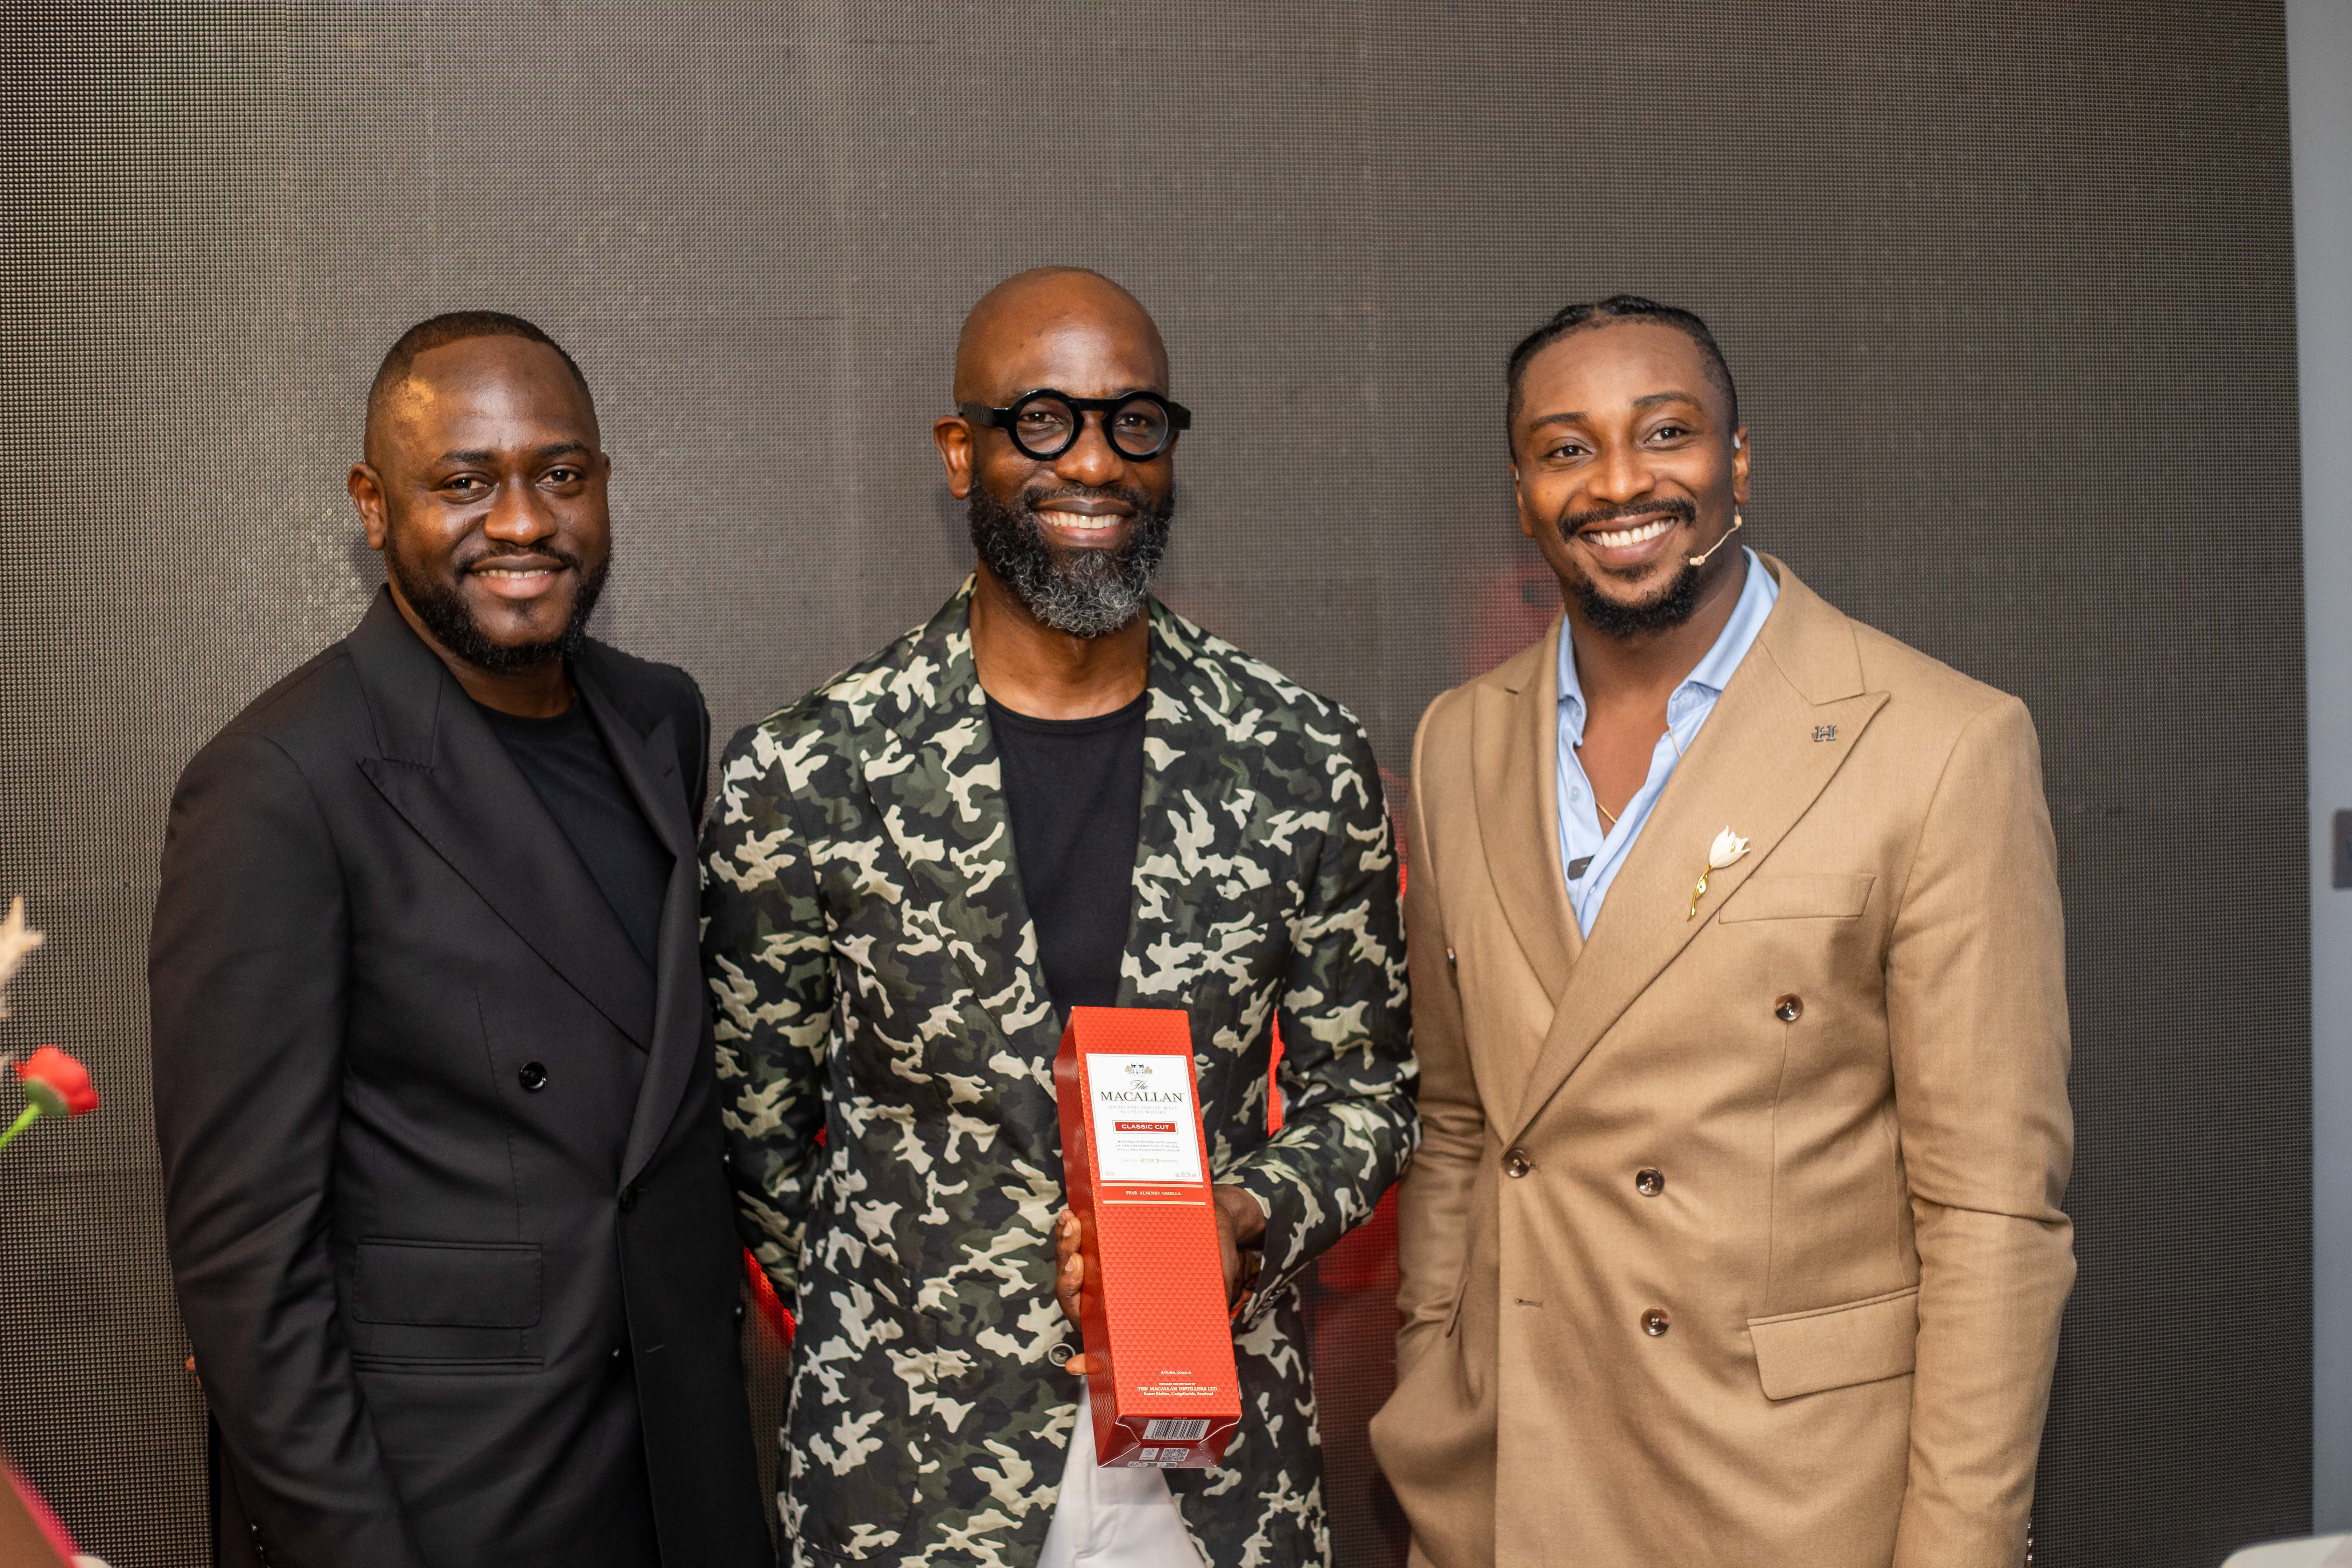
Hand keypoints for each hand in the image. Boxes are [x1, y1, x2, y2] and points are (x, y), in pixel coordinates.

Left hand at [1052, 1186, 1267, 1377]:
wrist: (1214, 1226)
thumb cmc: (1212, 1268)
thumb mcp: (1211, 1296)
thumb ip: (1206, 1315)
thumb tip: (1214, 1334)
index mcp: (1131, 1323)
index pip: (1103, 1346)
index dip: (1087, 1359)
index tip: (1077, 1366)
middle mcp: (1111, 1302)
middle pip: (1076, 1300)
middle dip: (1069, 1281)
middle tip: (1075, 1261)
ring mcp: (1103, 1272)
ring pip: (1072, 1269)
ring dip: (1066, 1248)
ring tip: (1070, 1225)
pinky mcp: (1104, 1243)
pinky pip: (1079, 1243)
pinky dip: (1073, 1231)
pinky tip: (1071, 1216)